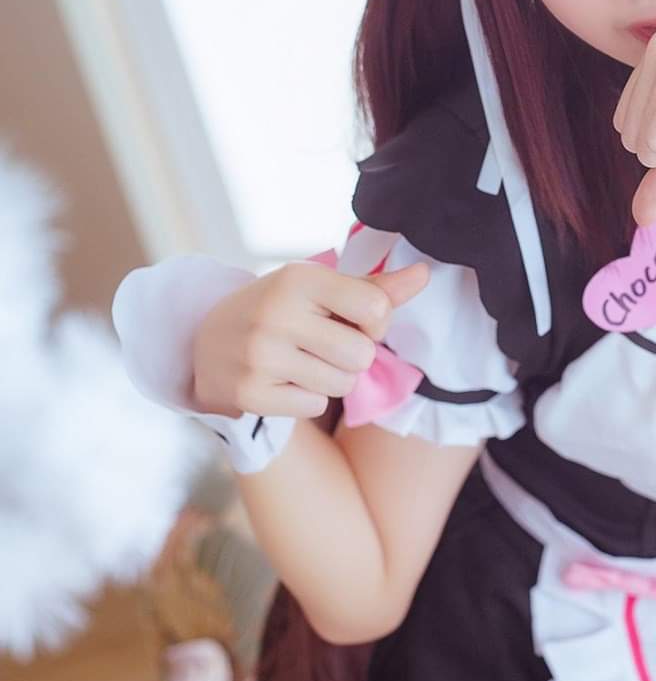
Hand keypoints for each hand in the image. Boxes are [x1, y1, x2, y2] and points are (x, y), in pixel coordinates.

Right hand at [191, 259, 429, 419]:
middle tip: (321, 345)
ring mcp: (260, 355)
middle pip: (362, 355)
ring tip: (301, 361)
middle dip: (352, 356)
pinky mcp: (250, 393)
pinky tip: (282, 380)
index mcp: (300, 279)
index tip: (350, 319)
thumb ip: (374, 288)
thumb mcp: (320, 289)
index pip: (376, 309)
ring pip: (342, 384)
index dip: (374, 322)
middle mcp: (277, 313)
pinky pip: (314, 407)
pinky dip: (306, 399)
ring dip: (331, 379)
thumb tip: (426, 273)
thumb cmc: (280, 310)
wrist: (205, 341)